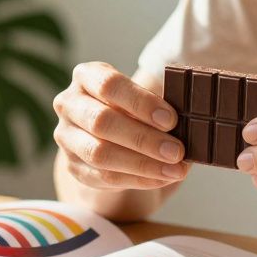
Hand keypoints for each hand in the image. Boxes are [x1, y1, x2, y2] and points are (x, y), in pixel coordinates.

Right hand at [53, 62, 190, 190]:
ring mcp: (66, 137)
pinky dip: (136, 179)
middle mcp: (69, 104)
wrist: (108, 134)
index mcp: (86, 77)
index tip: (171, 120)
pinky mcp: (72, 166)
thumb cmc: (132, 109)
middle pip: (102, 121)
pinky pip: (103, 177)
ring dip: (142, 164)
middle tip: (177, 151)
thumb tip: (191, 128)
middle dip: (144, 138)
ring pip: (100, 153)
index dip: (141, 102)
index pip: (109, 85)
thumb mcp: (142, 99)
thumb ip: (159, 109)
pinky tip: (161, 178)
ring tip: (174, 170)